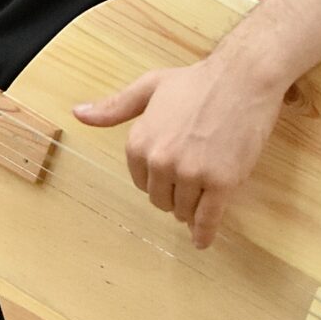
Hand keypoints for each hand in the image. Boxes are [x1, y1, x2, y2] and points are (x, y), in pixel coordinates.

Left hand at [73, 54, 286, 248]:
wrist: (243, 79)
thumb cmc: (196, 82)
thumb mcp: (149, 87)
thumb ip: (115, 107)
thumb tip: (77, 113)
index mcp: (139, 143)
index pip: (141, 182)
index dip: (157, 178)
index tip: (172, 170)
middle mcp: (160, 161)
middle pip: (161, 200)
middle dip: (174, 194)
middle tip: (193, 176)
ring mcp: (191, 173)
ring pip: (184, 210)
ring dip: (192, 208)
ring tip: (205, 191)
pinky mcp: (221, 183)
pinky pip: (208, 218)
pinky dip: (204, 233)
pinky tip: (201, 240)